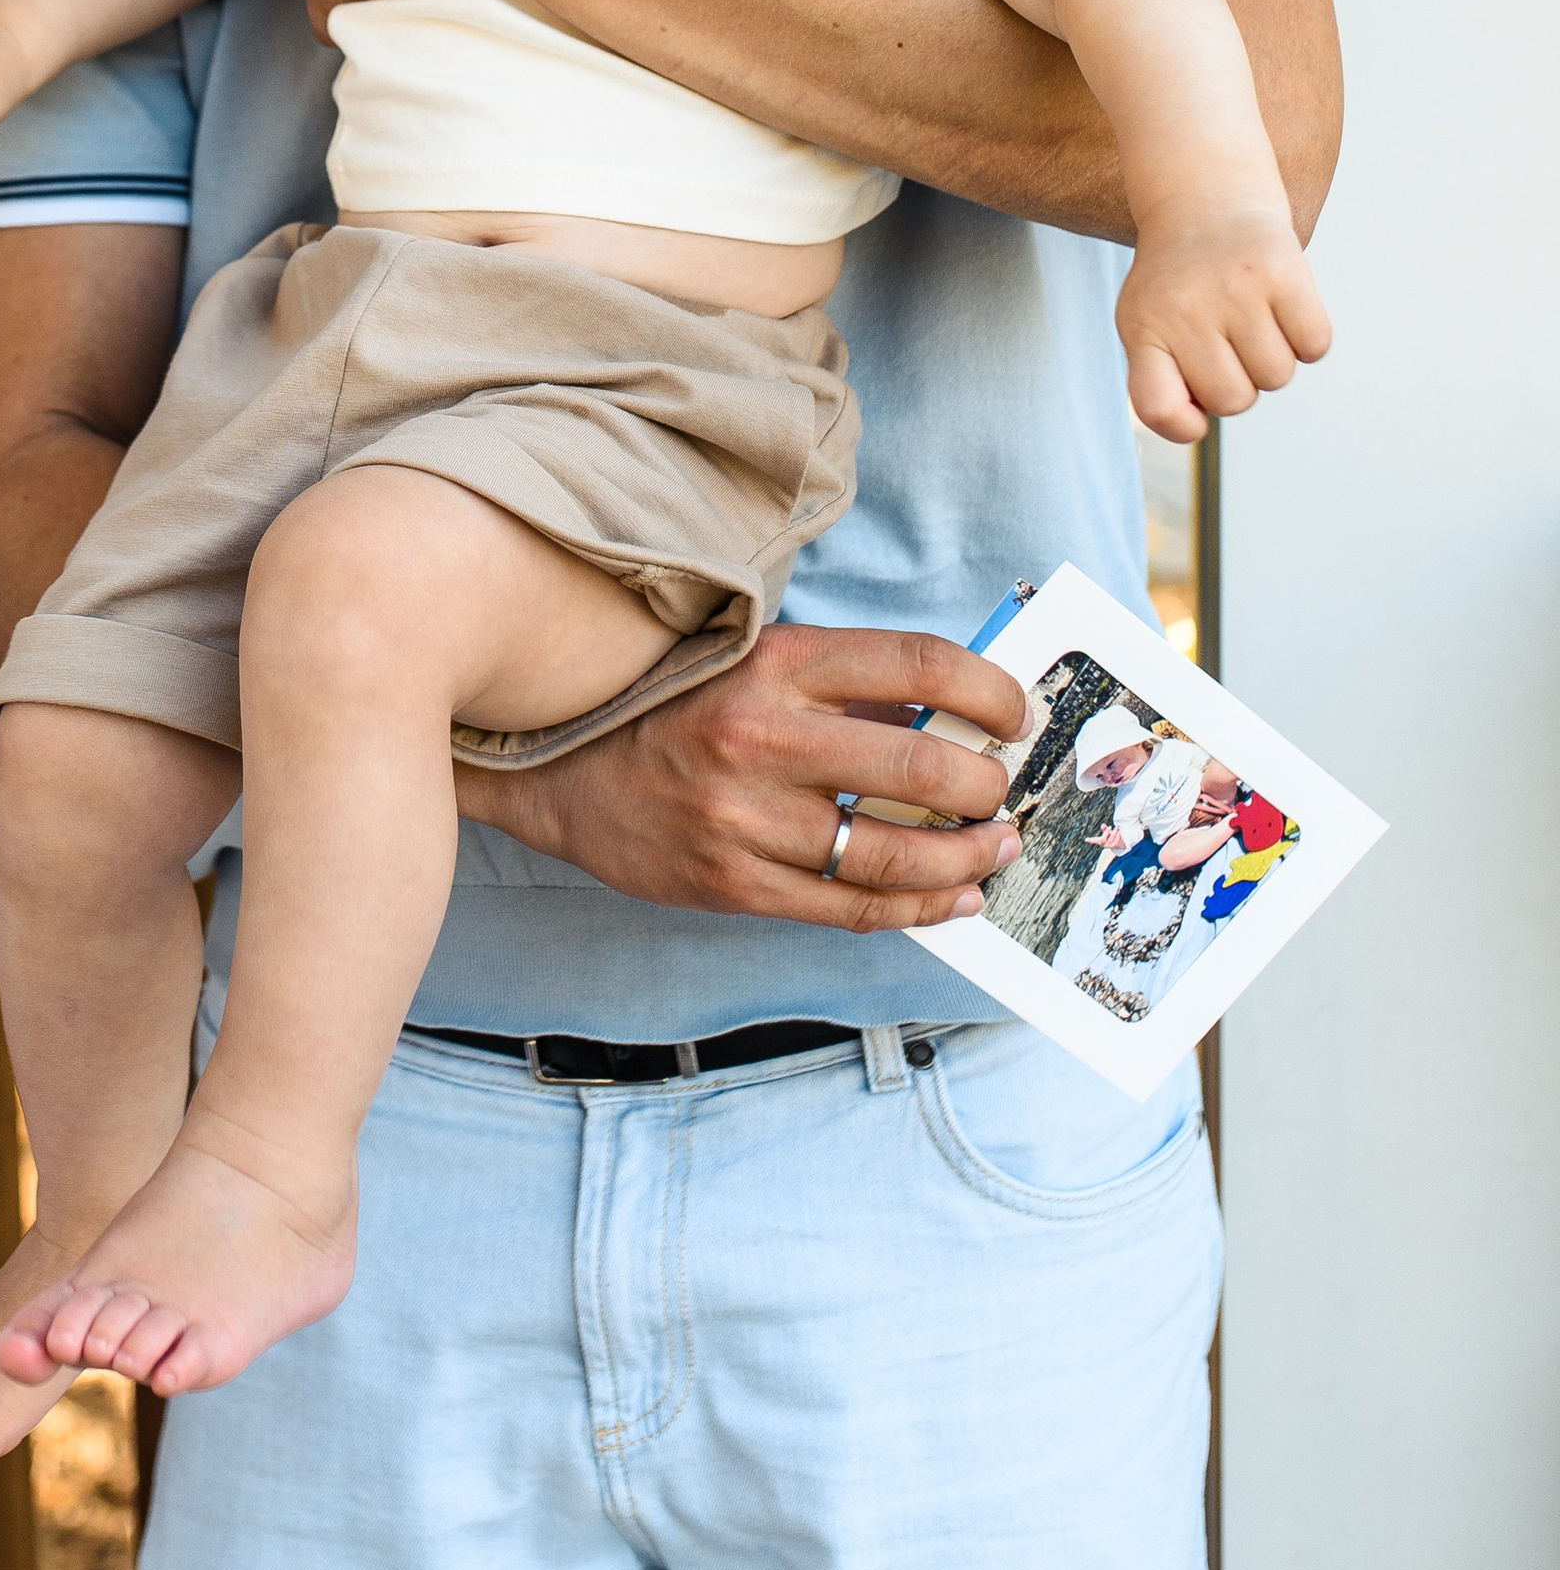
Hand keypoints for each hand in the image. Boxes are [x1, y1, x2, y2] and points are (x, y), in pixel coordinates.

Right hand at [458, 622, 1030, 928]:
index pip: (916, 665)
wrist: (554, 768)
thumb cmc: (669, 706)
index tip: (1015, 714)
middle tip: (1006, 794)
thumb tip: (955, 714)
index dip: (988, 691)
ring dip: (966, 856)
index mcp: (774, 664)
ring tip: (997, 849)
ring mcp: (744, 818)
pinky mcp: (731, 883)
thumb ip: (842, 686)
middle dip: (987, 787)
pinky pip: (849, 906)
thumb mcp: (749, 662)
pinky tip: (955, 897)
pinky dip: (917, 906)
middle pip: (921, 767)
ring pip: (892, 853)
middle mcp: (762, 737)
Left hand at [1118, 205, 1331, 442]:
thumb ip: (1159, 380)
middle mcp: (1185, 307)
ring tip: (1251, 317)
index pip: (1159, 408)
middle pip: (1234, 400)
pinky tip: (1282, 308)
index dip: (1183, 425)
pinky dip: (1307, 338)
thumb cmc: (1179, 283)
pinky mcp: (1283, 270)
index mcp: (1143, 327)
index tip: (1194, 409)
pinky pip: (1314, 346)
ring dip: (1273, 358)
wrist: (1207, 201)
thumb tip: (1195, 425)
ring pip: (1277, 377)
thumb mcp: (1146, 324)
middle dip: (1239, 381)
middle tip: (1228, 340)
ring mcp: (1235, 288)